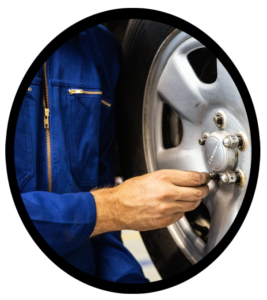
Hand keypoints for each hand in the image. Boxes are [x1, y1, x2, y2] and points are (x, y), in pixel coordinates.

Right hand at [90, 170, 209, 236]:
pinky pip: (181, 214)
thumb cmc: (129, 191)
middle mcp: (167, 193)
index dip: (203, 177)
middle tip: (205, 187)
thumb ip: (170, 178)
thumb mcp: (150, 176)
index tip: (205, 177)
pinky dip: (182, 209)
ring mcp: (167, 209)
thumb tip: (185, 179)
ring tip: (193, 196)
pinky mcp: (165, 221)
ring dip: (195, 200)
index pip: (194, 178)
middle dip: (204, 189)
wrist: (117, 207)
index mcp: (163, 178)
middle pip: (197, 192)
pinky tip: (177, 206)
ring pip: (192, 205)